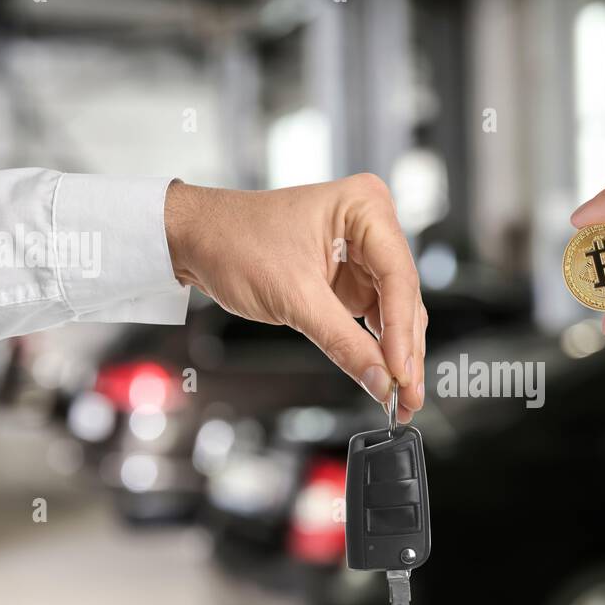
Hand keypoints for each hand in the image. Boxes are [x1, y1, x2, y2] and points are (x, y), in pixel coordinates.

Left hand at [164, 174, 425, 420]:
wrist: (197, 240)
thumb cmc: (234, 241)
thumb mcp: (293, 297)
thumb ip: (343, 342)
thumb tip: (380, 381)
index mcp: (365, 206)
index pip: (398, 278)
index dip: (402, 332)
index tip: (401, 375)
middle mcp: (372, 226)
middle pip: (404, 298)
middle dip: (404, 352)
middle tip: (407, 396)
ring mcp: (365, 253)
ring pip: (396, 313)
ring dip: (396, 356)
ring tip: (401, 397)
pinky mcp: (352, 278)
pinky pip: (377, 318)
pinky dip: (379, 349)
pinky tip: (385, 377)